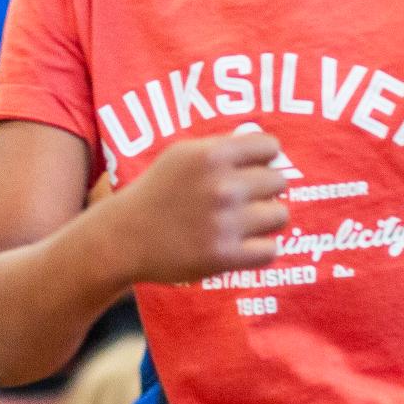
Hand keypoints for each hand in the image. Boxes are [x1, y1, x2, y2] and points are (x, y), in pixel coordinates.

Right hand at [112, 132, 288, 286]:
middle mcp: (221, 186)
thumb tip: (267, 148)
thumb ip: (223, 147)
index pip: (270, 147)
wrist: (124, 237)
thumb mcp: (182, 154)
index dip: (263, 159)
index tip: (251, 170)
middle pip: (279, 181)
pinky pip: (270, 250)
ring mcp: (224, 223)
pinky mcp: (224, 256)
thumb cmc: (157, 192)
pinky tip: (241, 245)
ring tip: (242, 223)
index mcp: (212, 155)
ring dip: (264, 220)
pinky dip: (259, 249)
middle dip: (263, 190)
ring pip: (280, 215)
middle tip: (241, 200)